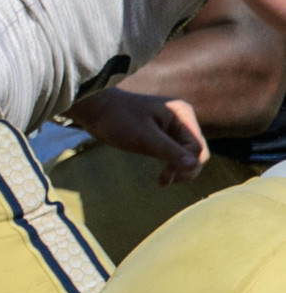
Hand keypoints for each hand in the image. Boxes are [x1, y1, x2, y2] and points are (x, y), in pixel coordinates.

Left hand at [68, 87, 207, 183]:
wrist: (95, 111)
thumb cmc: (117, 119)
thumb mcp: (143, 136)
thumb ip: (168, 150)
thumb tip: (194, 166)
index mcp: (182, 114)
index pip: (197, 146)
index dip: (187, 164)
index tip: (168, 177)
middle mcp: (181, 120)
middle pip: (196, 151)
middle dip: (185, 168)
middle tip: (164, 181)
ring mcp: (172, 129)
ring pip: (186, 155)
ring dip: (178, 169)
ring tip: (162, 181)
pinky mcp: (162, 137)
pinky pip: (174, 154)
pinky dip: (171, 166)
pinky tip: (163, 178)